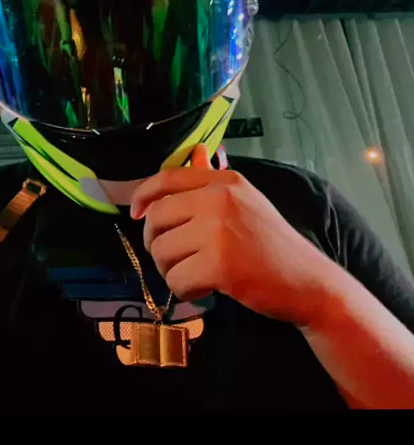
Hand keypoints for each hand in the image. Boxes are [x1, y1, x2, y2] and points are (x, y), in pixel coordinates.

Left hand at [131, 145, 335, 325]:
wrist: (308, 281)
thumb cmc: (273, 244)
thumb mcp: (246, 202)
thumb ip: (214, 181)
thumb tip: (195, 153)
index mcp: (225, 181)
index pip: (168, 178)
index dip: (143, 195)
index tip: (136, 214)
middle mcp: (220, 199)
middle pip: (156, 217)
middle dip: (155, 243)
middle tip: (173, 258)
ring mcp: (218, 231)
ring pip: (162, 252)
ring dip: (171, 271)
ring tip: (196, 274)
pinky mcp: (219, 265)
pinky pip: (176, 280)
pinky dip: (185, 291)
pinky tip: (206, 289)